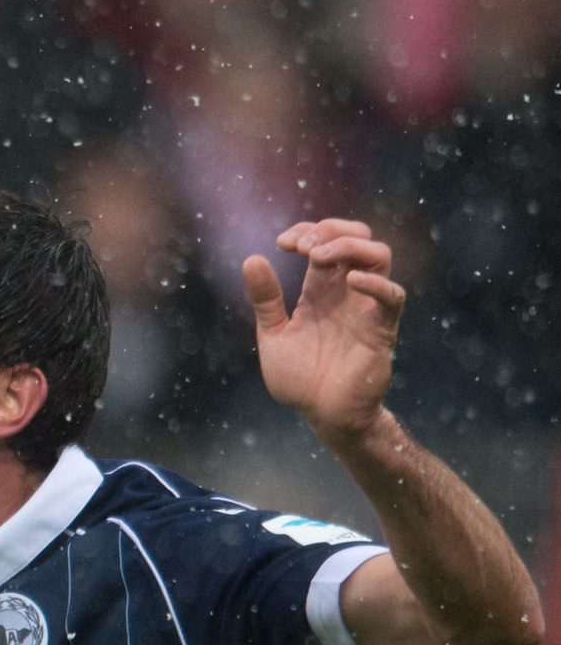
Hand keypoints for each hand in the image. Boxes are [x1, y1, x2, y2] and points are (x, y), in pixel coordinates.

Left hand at [243, 219, 405, 446]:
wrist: (323, 415)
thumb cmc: (301, 379)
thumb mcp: (273, 335)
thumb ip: (266, 300)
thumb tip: (251, 259)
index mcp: (321, 290)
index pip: (325, 240)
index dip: (307, 230)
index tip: (282, 244)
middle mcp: (346, 293)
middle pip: (358, 236)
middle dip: (330, 229)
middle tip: (303, 248)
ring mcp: (365, 308)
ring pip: (378, 255)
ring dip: (349, 245)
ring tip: (318, 257)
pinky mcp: (381, 330)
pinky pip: (392, 297)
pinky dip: (375, 283)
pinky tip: (349, 281)